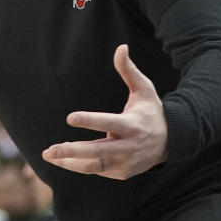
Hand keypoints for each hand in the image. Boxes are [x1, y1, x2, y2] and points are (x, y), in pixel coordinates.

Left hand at [42, 44, 167, 179]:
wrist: (172, 142)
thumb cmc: (151, 111)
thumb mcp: (144, 89)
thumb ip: (129, 70)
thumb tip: (121, 47)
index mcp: (131, 124)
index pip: (108, 123)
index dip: (89, 121)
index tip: (69, 118)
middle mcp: (128, 146)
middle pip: (96, 151)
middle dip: (70, 151)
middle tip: (48, 150)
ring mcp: (125, 162)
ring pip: (93, 166)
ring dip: (69, 163)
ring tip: (49, 156)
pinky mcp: (122, 173)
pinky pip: (97, 170)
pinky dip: (79, 165)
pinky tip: (64, 159)